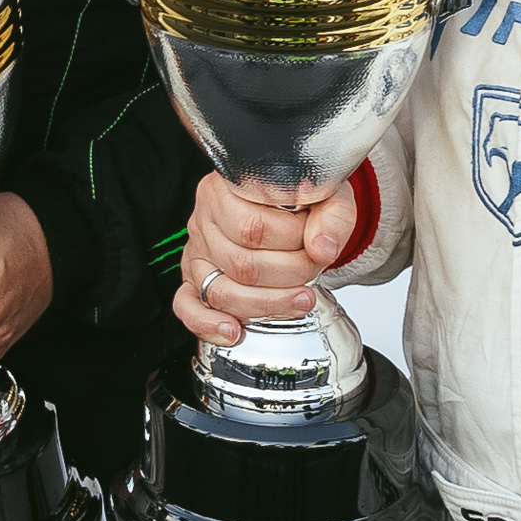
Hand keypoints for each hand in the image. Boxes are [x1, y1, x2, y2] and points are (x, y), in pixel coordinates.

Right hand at [174, 174, 354, 347]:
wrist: (291, 206)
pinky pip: (187, 305)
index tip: (318, 245)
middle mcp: (205, 218)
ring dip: (266, 304)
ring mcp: (198, 252)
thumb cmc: (299, 198)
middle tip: (314, 272)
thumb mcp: (327, 194)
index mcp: (228, 188)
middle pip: (240, 263)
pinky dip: (208, 324)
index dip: (293, 245)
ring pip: (220, 291)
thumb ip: (332, 215)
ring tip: (300, 301)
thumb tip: (322, 249)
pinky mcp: (194, 280)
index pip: (254, 226)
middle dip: (289, 276)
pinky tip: (234, 332)